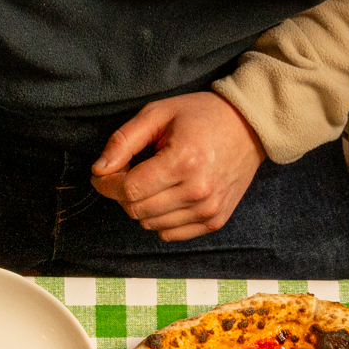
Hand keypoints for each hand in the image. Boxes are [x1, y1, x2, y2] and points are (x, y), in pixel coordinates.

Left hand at [90, 93, 264, 241]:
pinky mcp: (214, 221)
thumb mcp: (158, 114)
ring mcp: (209, 209)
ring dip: (142, 206)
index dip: (107, 183)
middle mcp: (198, 191)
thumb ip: (124, 141)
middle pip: (137, 209)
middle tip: (128, 172)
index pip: (130, 189)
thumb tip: (99, 170)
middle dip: (122, 193)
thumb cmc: (201, 115)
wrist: (250, 126)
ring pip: (150, 224)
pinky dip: (160, 218)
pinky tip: (168, 195)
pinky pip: (169, 234)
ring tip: (152, 180)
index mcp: (184, 161)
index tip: (102, 174)